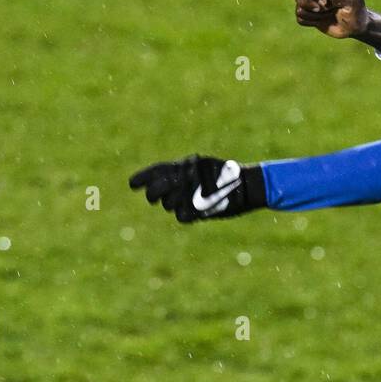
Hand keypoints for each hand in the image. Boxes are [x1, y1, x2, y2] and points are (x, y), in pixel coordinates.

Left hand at [129, 155, 265, 222]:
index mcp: (184, 166)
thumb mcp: (202, 166)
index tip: (133, 185)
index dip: (142, 178)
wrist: (247, 185)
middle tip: (154, 198)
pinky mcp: (196, 211)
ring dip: (174, 204)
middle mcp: (183, 179)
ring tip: (189, 199)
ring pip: (169, 205)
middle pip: (156, 192)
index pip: (156, 171)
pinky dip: (187, 214)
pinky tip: (195, 209)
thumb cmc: (226, 175)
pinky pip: (182, 216)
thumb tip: (155, 182)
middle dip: (153, 195)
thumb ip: (181, 172)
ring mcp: (188, 196)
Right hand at [288, 0, 368, 38]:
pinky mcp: (306, 11)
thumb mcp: (353, 0)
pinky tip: (324, 20)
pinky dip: (312, 22)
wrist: (355, 25)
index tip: (325, 2)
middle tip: (320, 9)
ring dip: (314, 14)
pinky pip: (300, 17)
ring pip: (298, 5)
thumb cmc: (356, 8)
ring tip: (328, 13)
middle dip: (305, 1)